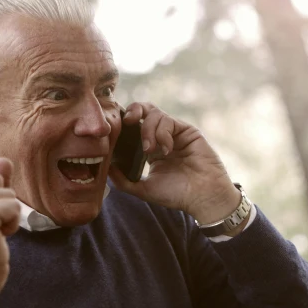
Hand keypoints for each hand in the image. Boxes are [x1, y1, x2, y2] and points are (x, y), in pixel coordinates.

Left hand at [108, 103, 244, 230]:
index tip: (115, 130)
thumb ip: (124, 181)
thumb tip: (106, 168)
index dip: (124, 124)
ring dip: (148, 130)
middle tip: (128, 122)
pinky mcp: (187, 130)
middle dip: (133, 111)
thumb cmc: (176, 195)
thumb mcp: (144, 189)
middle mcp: (162, 137)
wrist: (202, 197)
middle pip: (144, 111)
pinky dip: (162, 133)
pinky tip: (166, 149)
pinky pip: (169, 121)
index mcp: (151, 149)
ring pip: (155, 114)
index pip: (134, 128)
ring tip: (150, 150)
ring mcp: (175, 133)